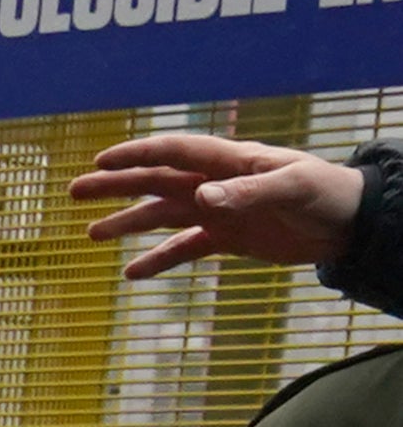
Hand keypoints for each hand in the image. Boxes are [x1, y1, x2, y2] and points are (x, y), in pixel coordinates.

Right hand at [71, 129, 366, 278]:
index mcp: (231, 162)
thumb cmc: (327, 194)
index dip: (137, 155)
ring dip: (127, 223)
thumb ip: (247, 192)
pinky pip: (184, 249)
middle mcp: (217, 183)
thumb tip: (202, 199)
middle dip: (116, 185)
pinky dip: (158, 260)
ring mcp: (218, 210)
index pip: (175, 152)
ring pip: (162, 215)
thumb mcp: (292, 189)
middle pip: (157, 181)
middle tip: (75, 191)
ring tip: (91, 235)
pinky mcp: (226, 238)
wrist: (350, 223)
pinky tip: (131, 274)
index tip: (102, 161)